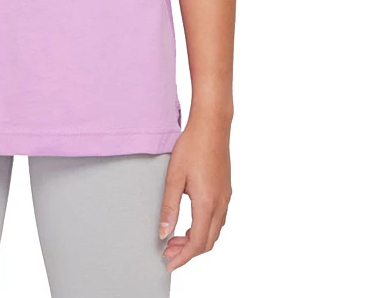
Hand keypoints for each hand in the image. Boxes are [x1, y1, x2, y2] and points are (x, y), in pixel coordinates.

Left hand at [157, 111, 232, 272]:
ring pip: (214, 231)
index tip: (169, 262)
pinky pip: (218, 219)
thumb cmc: (192, 147)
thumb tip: (163, 233)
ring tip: (175, 238)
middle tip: (168, 251)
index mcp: (207, 203)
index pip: (197, 242)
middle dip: (188, 251)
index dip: (183, 256)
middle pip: (208, 241)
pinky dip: (204, 228)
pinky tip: (190, 222)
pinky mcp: (225, 190)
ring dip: (196, 239)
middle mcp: (220, 204)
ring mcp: (225, 197)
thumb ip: (169, 207)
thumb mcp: (174, 177)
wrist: (212, 125)